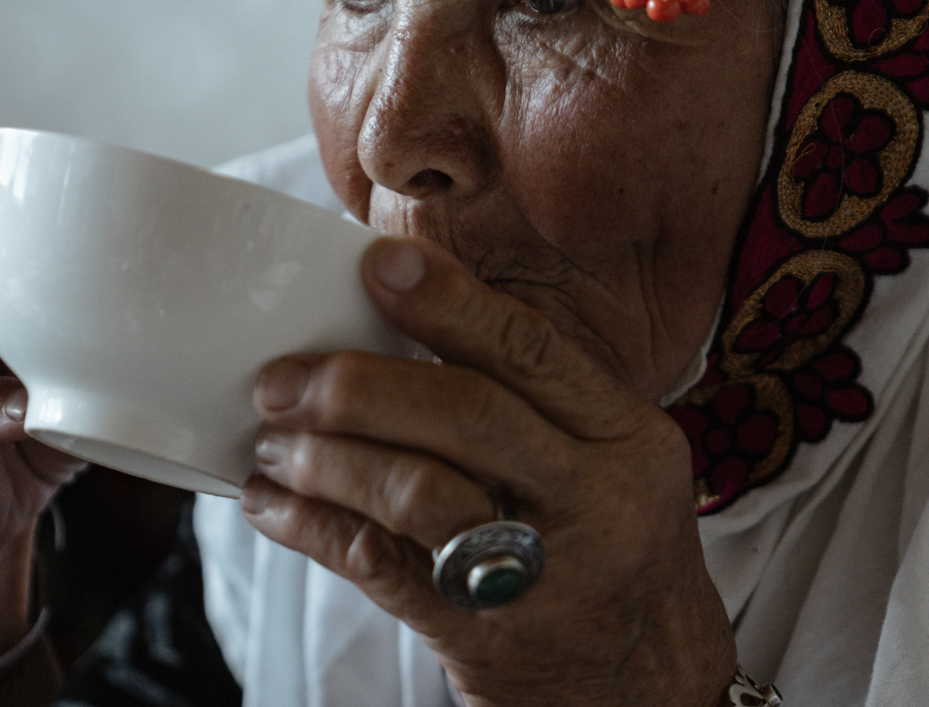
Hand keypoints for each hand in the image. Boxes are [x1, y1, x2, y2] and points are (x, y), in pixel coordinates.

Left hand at [241, 236, 735, 706]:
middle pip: (471, 416)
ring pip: (421, 492)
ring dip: (329, 459)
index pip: (535, 352)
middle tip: (285, 379)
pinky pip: (384, 567)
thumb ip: (535, 405)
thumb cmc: (615, 555)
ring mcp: (544, 572)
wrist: (654, 690)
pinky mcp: (487, 635)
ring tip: (275, 442)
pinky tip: (275, 506)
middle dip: (363, 388)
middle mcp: (597, 497)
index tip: (377, 264)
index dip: (451, 303)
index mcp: (627, 437)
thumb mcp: (612, 466)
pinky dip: (315, 528)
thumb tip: (403, 328)